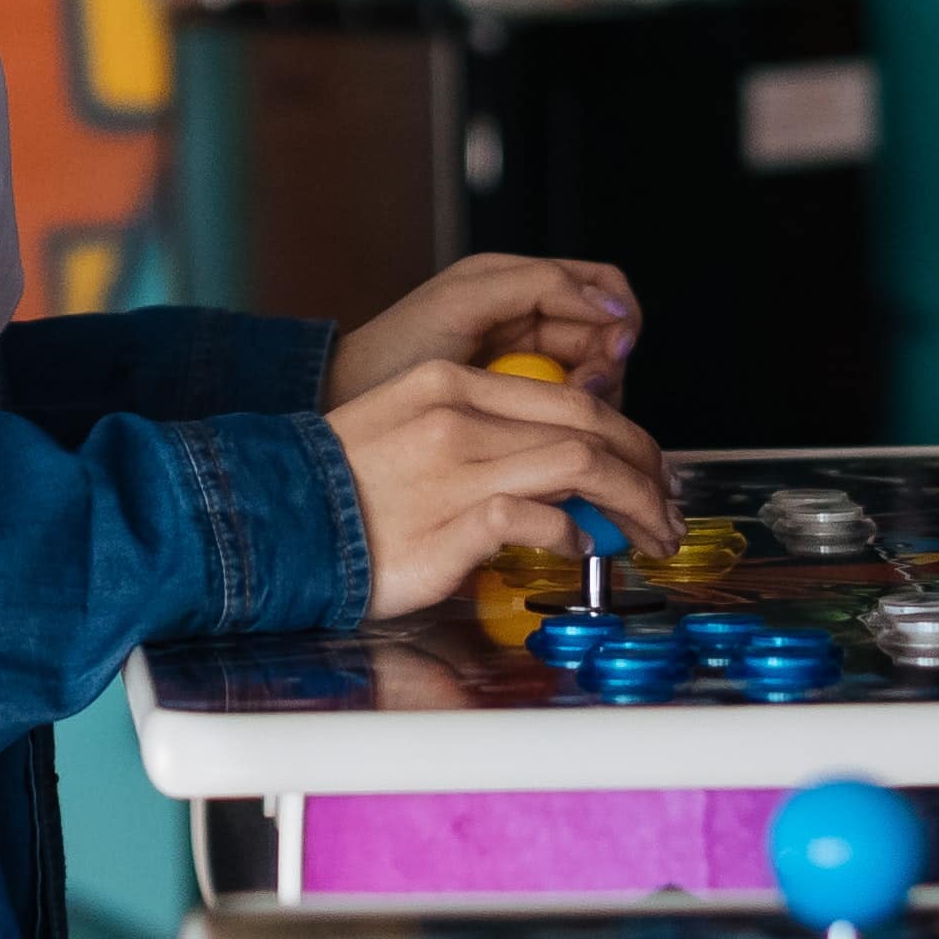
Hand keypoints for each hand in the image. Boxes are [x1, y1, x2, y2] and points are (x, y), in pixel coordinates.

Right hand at [328, 349, 676, 622]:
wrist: (269, 521)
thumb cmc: (339, 491)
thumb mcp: (408, 432)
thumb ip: (480, 441)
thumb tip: (556, 481)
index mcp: (450, 384)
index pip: (570, 398)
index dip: (627, 436)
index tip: (649, 471)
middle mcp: (459, 414)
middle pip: (591, 424)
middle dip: (647, 471)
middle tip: (669, 510)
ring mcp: (456, 466)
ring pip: (581, 463)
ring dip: (632, 505)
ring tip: (649, 538)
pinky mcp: (451, 521)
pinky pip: (540, 520)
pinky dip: (573, 536)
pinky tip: (581, 554)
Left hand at [330, 251, 637, 409]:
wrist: (346, 406)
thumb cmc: (389, 351)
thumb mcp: (464, 302)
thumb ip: (539, 286)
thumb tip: (609, 303)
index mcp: (518, 283)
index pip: (603, 288)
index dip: (618, 319)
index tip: (613, 352)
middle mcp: (528, 319)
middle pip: (607, 337)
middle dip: (607, 367)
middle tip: (582, 394)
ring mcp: (524, 364)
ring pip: (595, 378)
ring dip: (591, 399)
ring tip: (555, 416)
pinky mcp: (516, 405)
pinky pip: (565, 411)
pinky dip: (567, 422)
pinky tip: (542, 434)